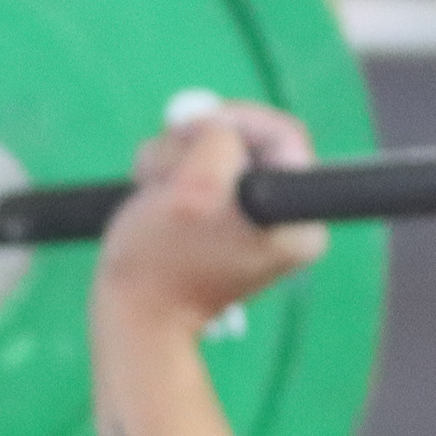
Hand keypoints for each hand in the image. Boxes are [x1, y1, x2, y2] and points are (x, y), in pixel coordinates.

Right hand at [92, 94, 328, 337]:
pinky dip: (167, 174)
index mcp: (299, 219)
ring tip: (155, 194)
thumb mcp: (196, 188)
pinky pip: (196, 168)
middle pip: (244, 137)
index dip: (235, 119)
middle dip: (193, 145)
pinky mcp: (221, 217)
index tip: (193, 133)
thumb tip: (219, 127)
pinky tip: (153, 198)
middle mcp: (285, 216)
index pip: (284, 133)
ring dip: (173, 160)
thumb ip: (220, 141)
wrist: (136, 316)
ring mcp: (251, 216)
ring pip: (212, 149)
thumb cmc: (161, 260)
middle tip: (166, 176)